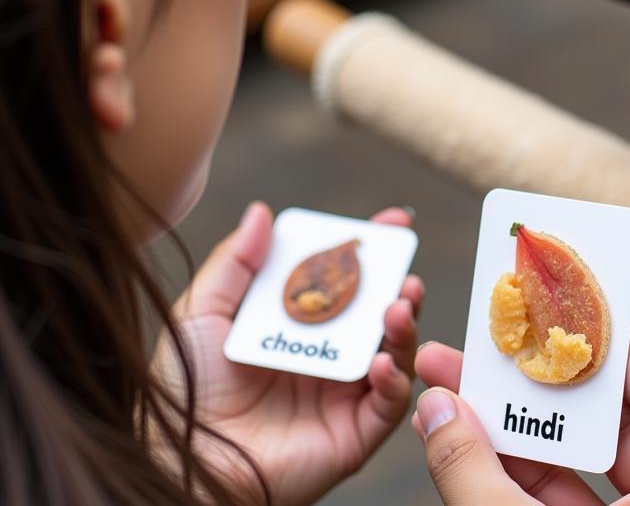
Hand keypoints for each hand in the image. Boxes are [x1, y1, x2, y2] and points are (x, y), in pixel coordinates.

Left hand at [151, 201, 422, 505]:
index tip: (395, 222)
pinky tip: (381, 361)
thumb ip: (234, 262)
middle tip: (404, 265)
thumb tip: (262, 212)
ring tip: (400, 304)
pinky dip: (395, 379)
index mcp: (298, 324)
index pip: (345, 279)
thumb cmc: (183, 391)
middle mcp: (326, 355)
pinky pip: (389, 404)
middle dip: (400, 283)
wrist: (180, 461)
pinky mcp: (353, 434)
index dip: (371, 250)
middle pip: (378, 311)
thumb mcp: (203, 313)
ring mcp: (342, 394)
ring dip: (404, 325)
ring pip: (394, 352)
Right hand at [413, 324, 629, 505]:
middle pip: (623, 436)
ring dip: (524, 438)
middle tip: (503, 349)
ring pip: (587, 478)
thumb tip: (435, 408)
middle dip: (551, 393)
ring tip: (463, 399)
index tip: (584, 320)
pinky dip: (523, 485)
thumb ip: (478, 477)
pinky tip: (472, 454)